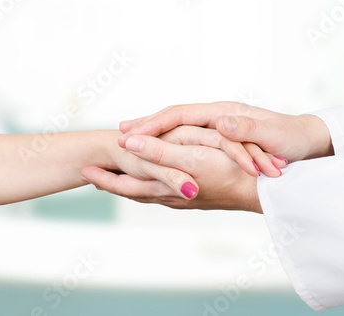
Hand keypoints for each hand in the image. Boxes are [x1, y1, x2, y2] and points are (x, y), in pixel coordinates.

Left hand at [82, 126, 261, 212]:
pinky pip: (164, 195)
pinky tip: (156, 189)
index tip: (84, 171)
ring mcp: (183, 200)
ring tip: (117, 184)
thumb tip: (128, 143)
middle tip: (92, 180)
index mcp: (165, 185)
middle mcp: (171, 196)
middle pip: (134, 192)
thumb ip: (159, 150)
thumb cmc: (229, 171)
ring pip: (149, 194)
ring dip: (130, 188)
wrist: (259, 191)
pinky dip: (150, 190)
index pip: (126, 184)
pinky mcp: (197, 199)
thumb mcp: (192, 156)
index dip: (105, 179)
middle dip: (112, 185)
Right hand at [119, 102, 333, 170]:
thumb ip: (247, 130)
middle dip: (147, 127)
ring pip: (179, 129)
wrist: (305, 141)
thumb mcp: (272, 135)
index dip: (154, 123)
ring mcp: (218, 126)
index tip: (130, 134)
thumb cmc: (290, 138)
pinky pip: (190, 140)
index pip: (180, 113)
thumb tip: (222, 125)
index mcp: (224, 112)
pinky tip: (161, 153)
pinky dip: (172, 144)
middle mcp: (217, 116)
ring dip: (156, 136)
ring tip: (131, 144)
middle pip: (173, 119)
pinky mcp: (222, 138)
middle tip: (119, 137)